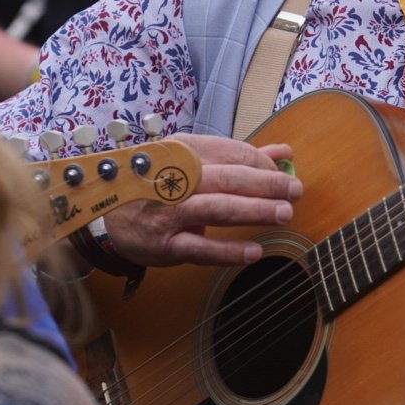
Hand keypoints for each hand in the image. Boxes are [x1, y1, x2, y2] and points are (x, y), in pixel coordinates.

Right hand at [102, 134, 303, 266]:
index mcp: (183, 152)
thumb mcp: (193, 162)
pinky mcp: (165, 244)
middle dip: (267, 184)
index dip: (263, 163)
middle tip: (295, 191)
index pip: (232, 153)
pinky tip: (254, 252)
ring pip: (218, 209)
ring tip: (285, 213)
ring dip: (254, 211)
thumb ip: (240, 158)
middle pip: (229, 179)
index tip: (285, 173)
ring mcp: (169, 212)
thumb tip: (285, 152)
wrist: (109, 213)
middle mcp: (176, 179)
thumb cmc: (160, 184)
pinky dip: (228, 252)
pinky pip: (201, 249)